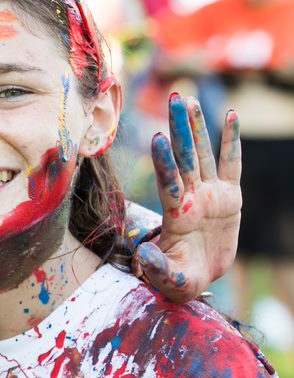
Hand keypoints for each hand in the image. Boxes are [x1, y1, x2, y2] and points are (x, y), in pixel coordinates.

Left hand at [135, 93, 241, 302]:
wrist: (196, 276)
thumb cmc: (178, 279)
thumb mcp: (169, 279)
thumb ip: (157, 268)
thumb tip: (144, 255)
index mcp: (176, 215)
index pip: (169, 182)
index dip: (164, 162)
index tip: (157, 137)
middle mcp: (191, 197)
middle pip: (183, 157)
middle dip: (179, 128)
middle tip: (173, 98)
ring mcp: (209, 194)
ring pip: (202, 154)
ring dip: (195, 127)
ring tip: (188, 100)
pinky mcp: (229, 196)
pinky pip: (231, 164)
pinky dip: (232, 141)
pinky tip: (231, 116)